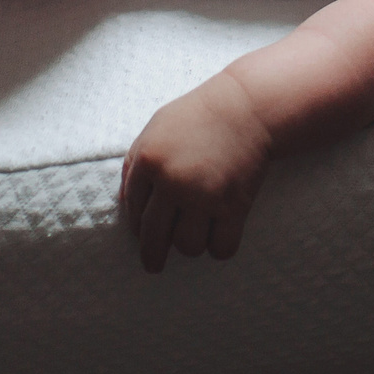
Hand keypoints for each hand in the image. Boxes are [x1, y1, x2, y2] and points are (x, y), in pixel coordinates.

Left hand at [120, 73, 274, 272]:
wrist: (247, 107)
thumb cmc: (198, 117)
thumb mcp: (156, 129)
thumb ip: (136, 163)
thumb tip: (125, 204)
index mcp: (149, 161)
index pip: (133, 210)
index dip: (137, 225)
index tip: (143, 233)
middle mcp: (173, 182)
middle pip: (154, 237)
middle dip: (152, 256)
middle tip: (153, 265)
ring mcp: (204, 195)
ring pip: (188, 247)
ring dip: (192, 245)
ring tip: (198, 232)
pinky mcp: (234, 205)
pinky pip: (222, 248)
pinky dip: (220, 247)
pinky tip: (220, 235)